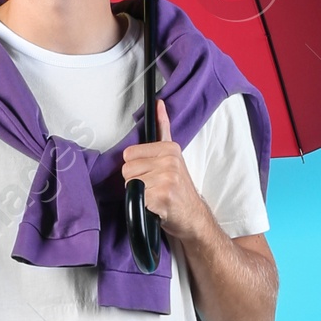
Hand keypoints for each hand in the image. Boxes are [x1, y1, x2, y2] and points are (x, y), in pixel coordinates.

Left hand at [120, 101, 212, 243]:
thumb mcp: (173, 156)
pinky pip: (136, 199)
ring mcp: (167, 177)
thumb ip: (163, 129)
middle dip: (136, 182)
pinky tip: (156, 207)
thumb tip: (158, 104)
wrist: (193, 217)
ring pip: (130, 185)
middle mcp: (169, 160)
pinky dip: (143, 207)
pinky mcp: (163, 195)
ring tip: (155, 196)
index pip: (129, 154)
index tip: (151, 174)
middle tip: (153, 188)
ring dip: (139, 195)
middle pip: (127, 170)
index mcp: (169, 148)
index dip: (136, 168)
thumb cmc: (179, 189)